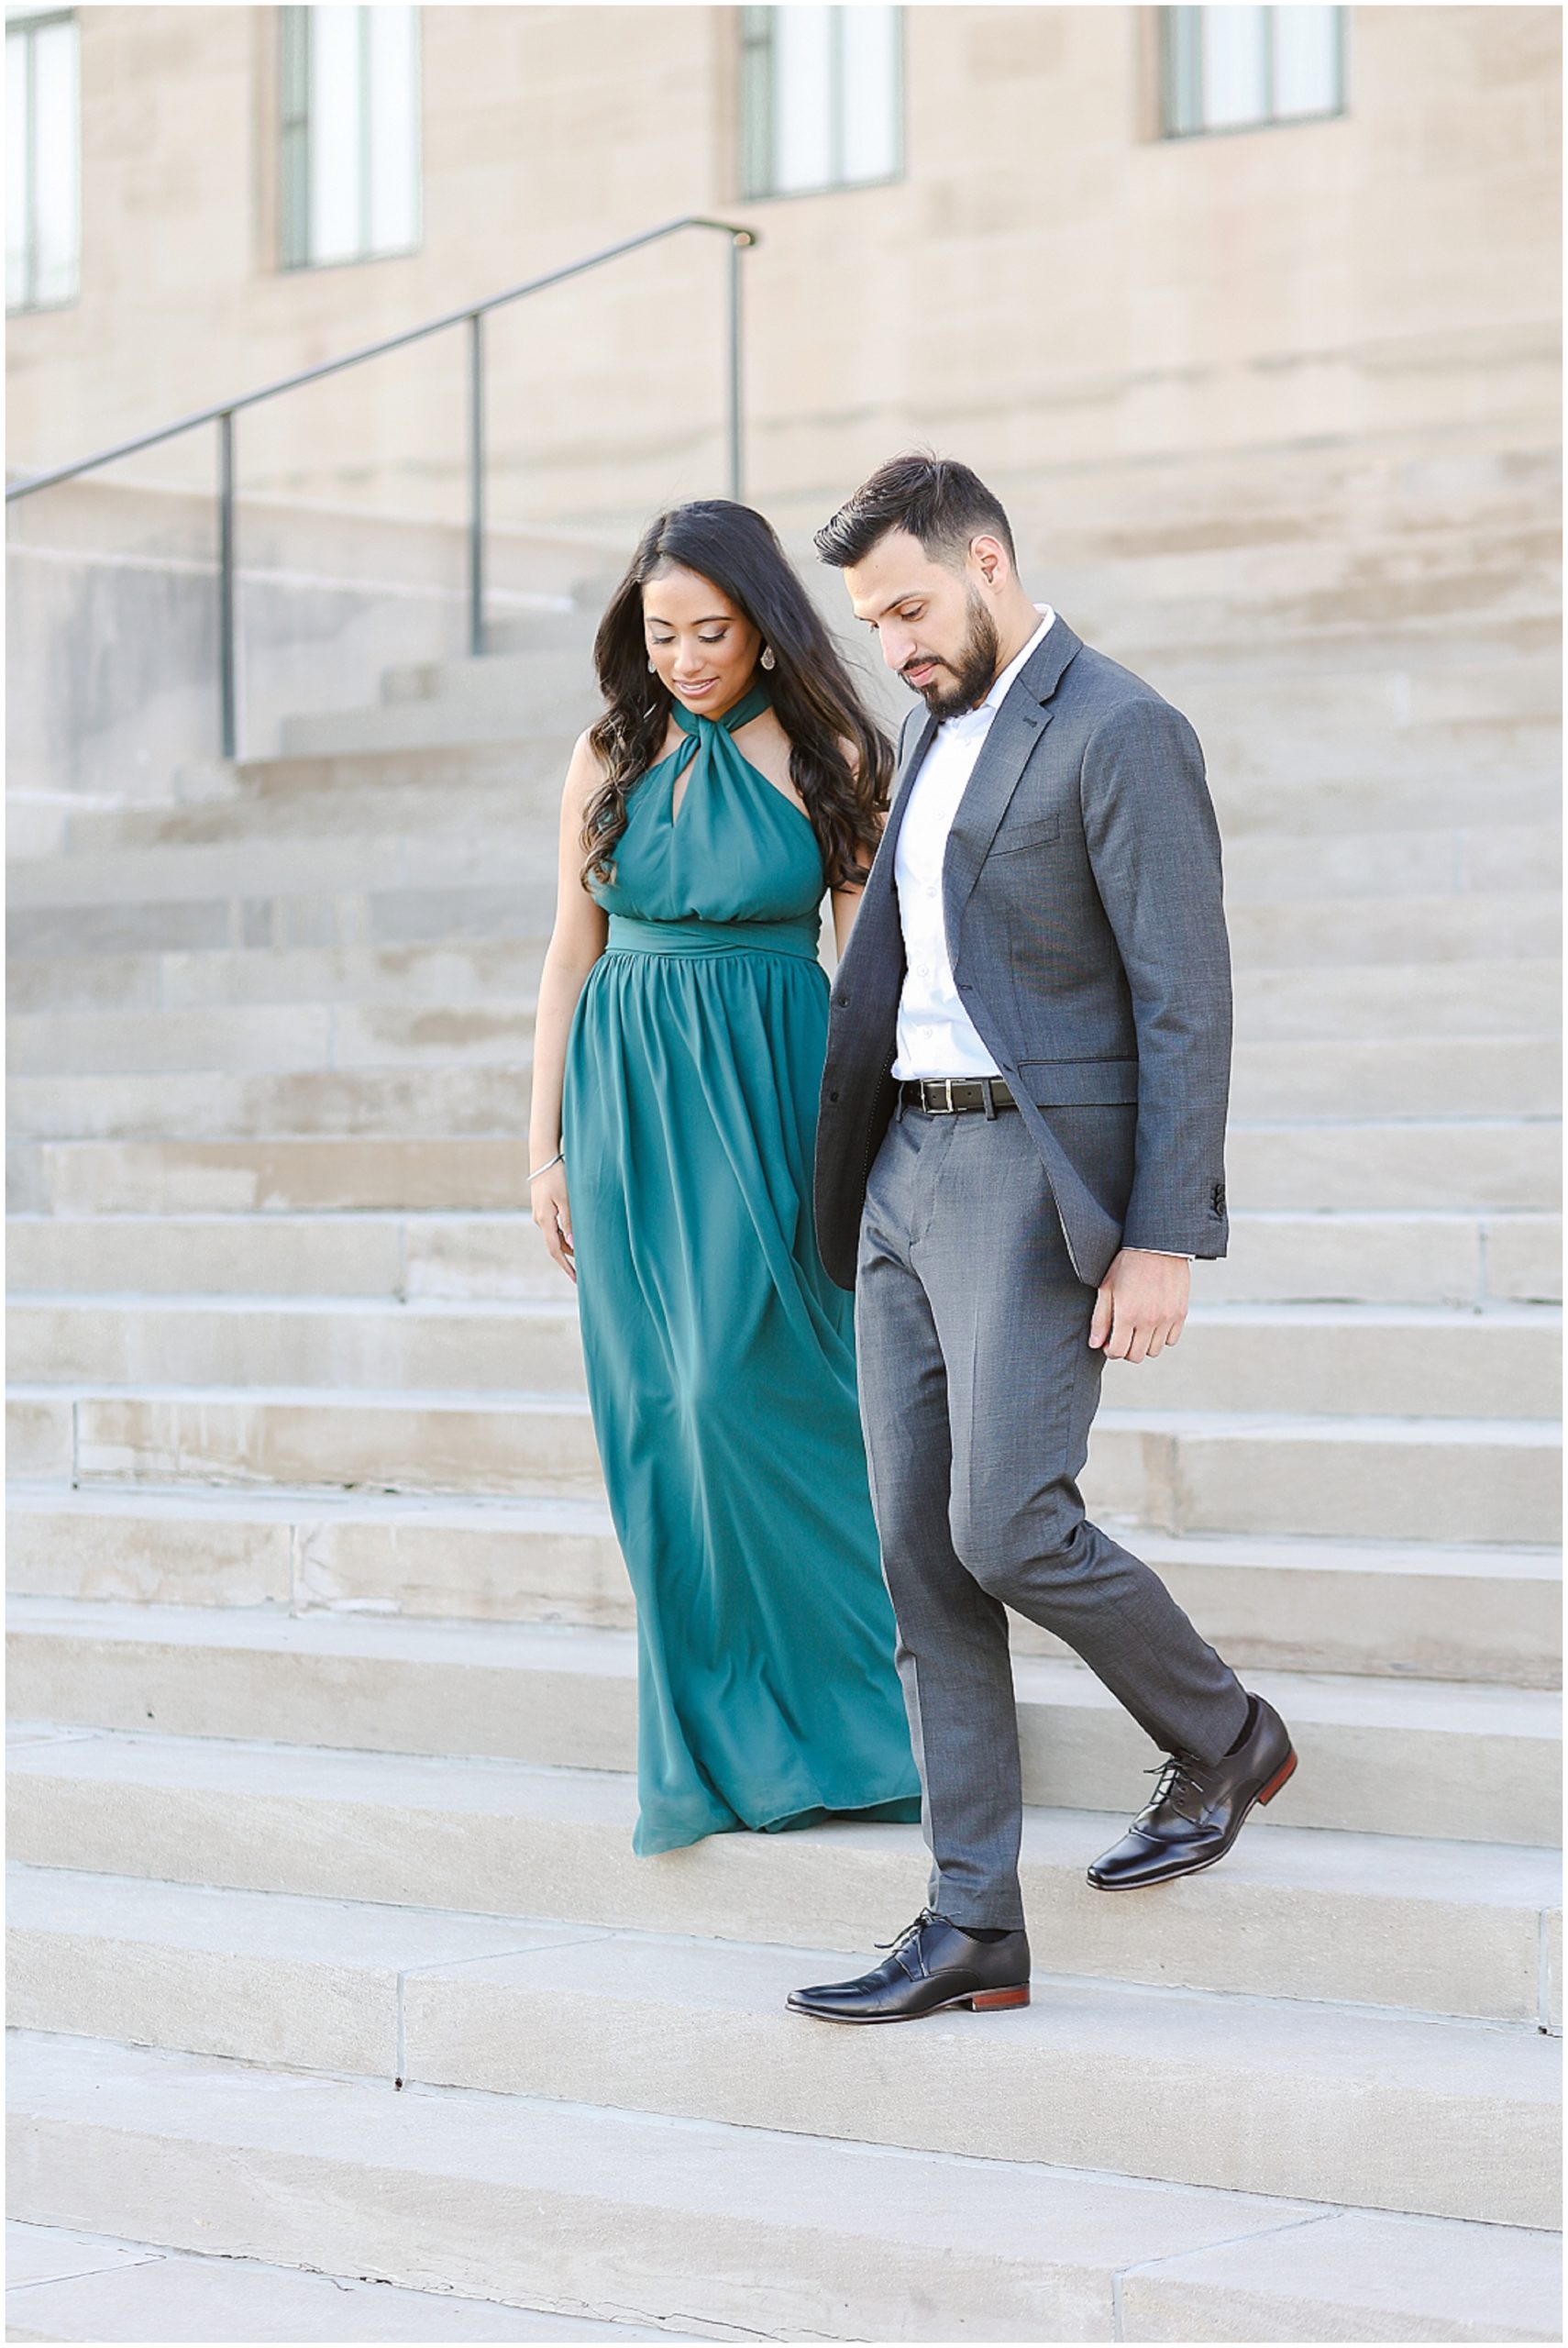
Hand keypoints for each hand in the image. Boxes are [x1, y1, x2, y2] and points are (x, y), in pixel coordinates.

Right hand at [531, 1159, 574, 1283]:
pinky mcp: (543, 1207)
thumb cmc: (557, 1175)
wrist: (543, 1157)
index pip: (555, 1250)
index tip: (576, 1279)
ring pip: (555, 1236)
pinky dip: (565, 1234)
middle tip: (585, 1271)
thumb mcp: (566, 1199)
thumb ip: (569, 1222)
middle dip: (569, 1259)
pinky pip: (554, 1227)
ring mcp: (540, 1214)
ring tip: (585, 1254)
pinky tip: (575, 1236)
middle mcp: (540, 1220)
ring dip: (568, 1246)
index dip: (566, 1267)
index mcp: (545, 1220)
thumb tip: (571, 1244)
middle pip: (556, 1246)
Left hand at [1088, 1248, 1187, 1361]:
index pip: (1118, 1351)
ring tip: (1138, 1329)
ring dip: (1144, 1344)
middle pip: (1136, 1356)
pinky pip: (1171, 1340)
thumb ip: (1100, 1319)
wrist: (1157, 1246)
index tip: (1109, 1342)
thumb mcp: (1107, 1288)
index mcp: (1127, 1314)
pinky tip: (1153, 1324)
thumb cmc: (1127, 1264)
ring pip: (1154, 1350)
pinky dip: (1162, 1337)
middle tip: (1122, 1336)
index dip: (1110, 1350)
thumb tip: (1095, 1344)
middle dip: (1126, 1350)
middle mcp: (1148, 1320)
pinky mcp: (1180, 1313)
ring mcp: (1167, 1318)